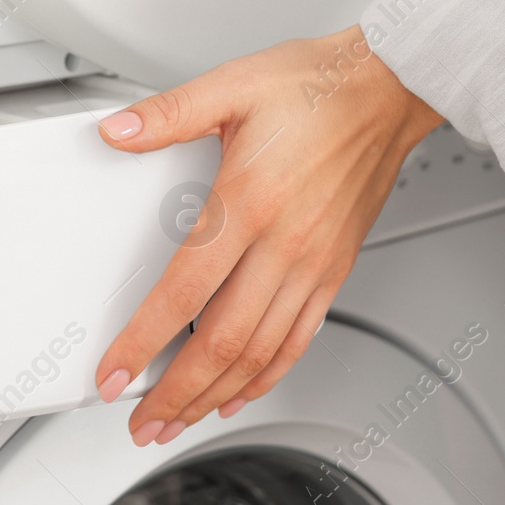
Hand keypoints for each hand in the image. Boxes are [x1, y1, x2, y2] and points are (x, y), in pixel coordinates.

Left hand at [92, 26, 440, 445]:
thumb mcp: (232, 85)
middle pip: (223, 342)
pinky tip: (243, 388)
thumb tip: (118, 132)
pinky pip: (300, 338)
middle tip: (141, 420)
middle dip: (177, 393)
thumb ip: (169, 114)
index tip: (115, 371)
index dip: (144, 341)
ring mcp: (313, 263)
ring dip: (217, 394)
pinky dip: (268, 374)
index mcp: (249, 203)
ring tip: (181, 418)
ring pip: (262, 352)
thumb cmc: (318, 86)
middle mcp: (284, 244)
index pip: (184, 292)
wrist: (389, 87)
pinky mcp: (334, 268)